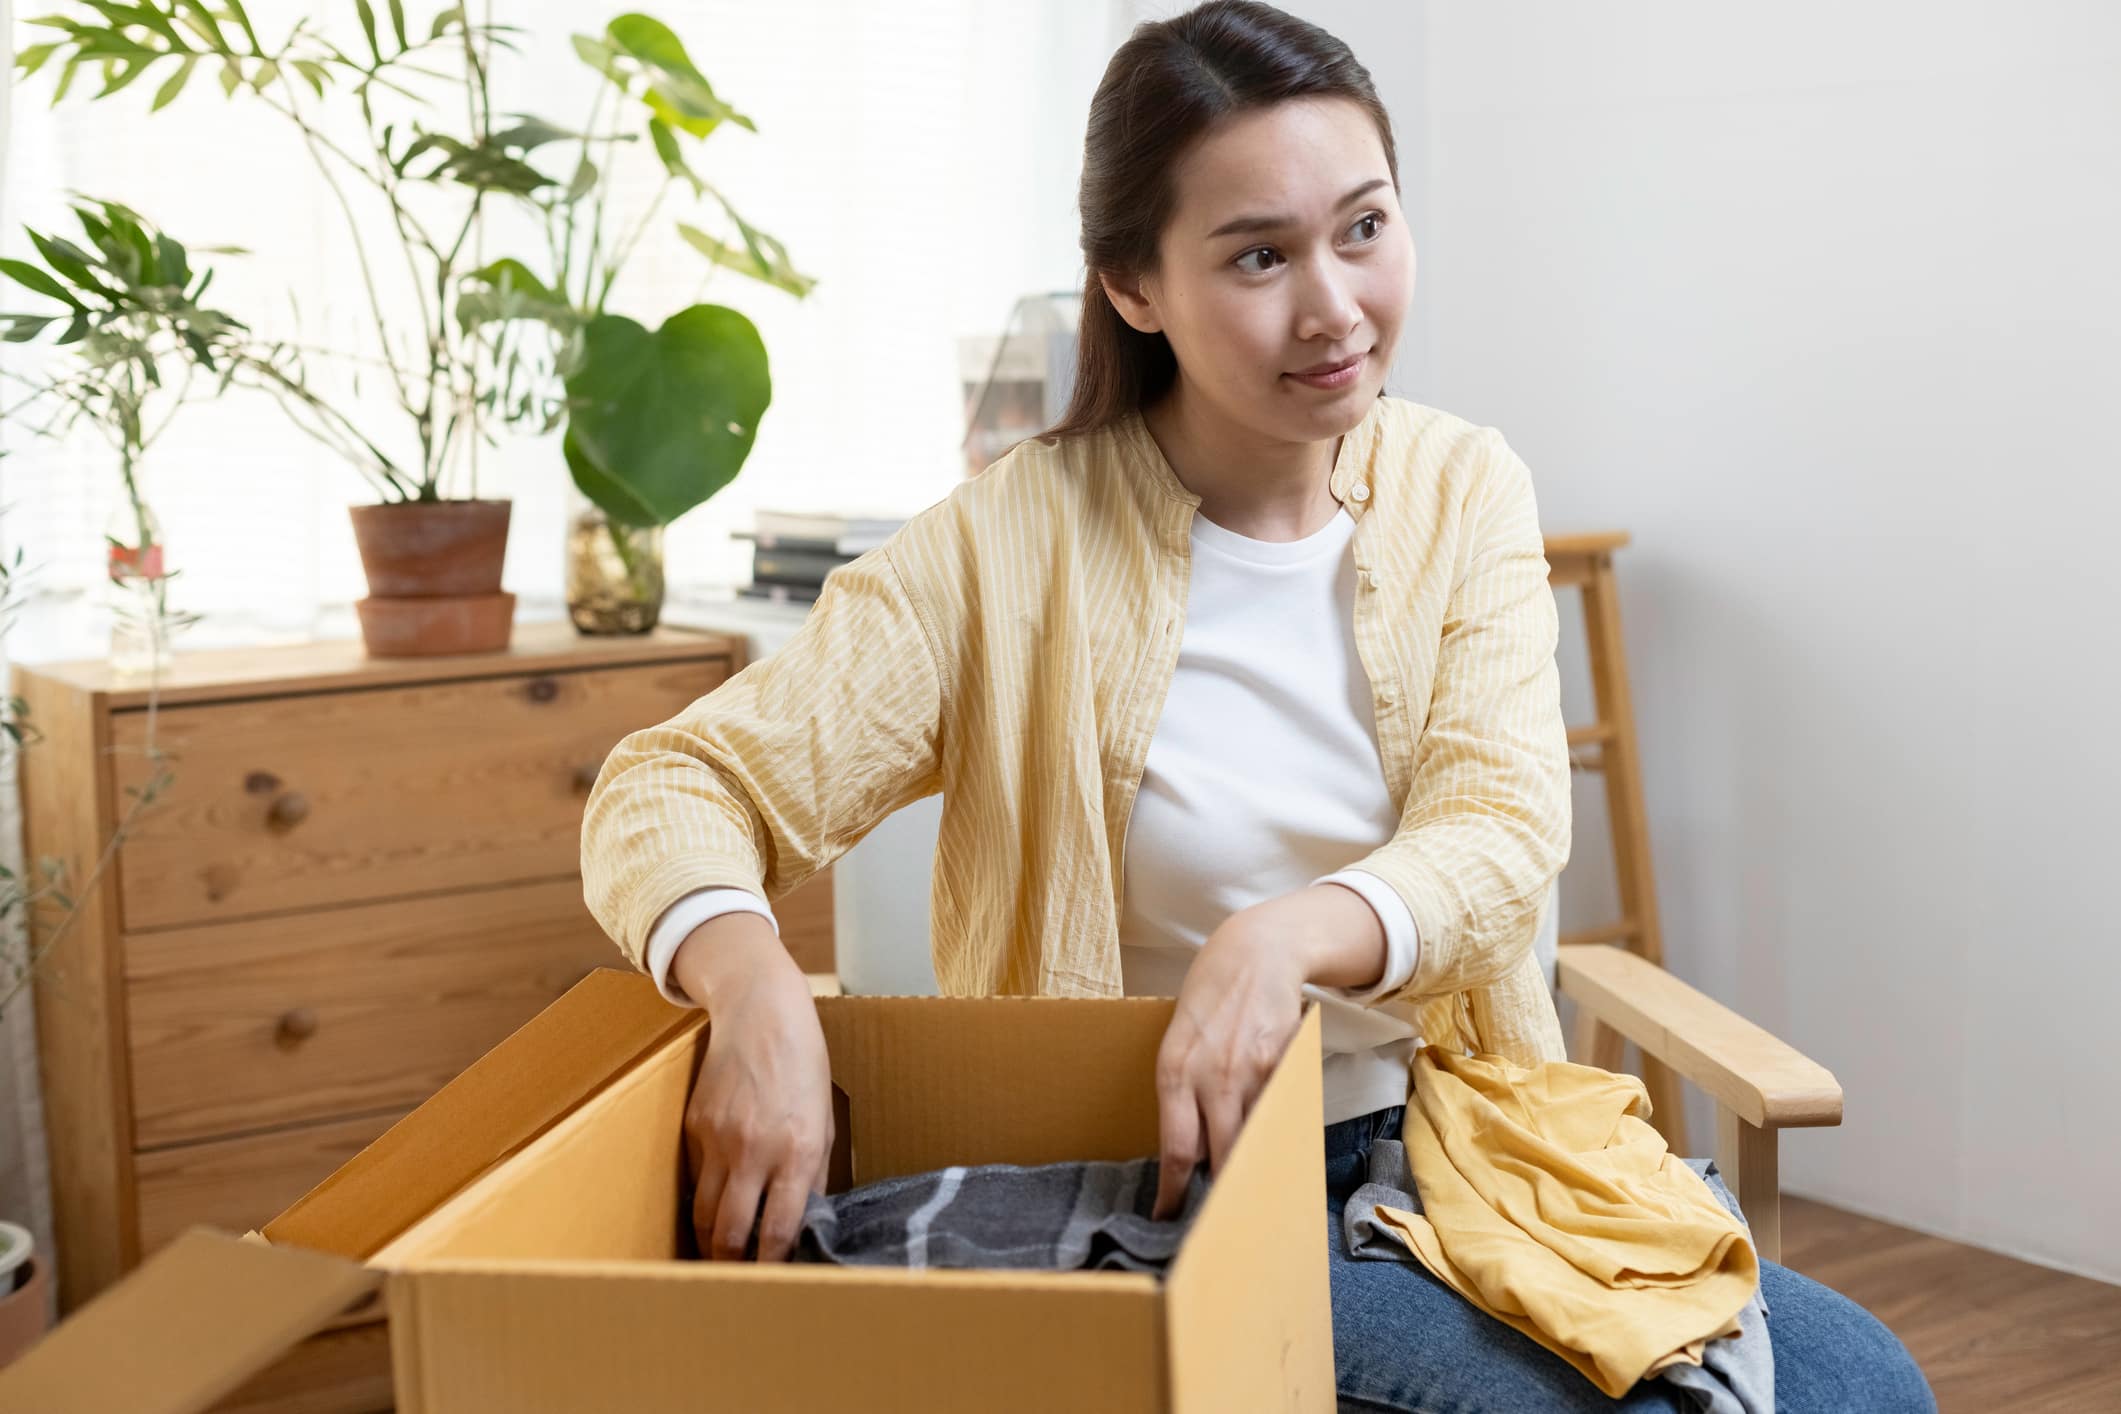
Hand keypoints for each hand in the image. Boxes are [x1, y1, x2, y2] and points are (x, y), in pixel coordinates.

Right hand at [671, 915, 835, 1261]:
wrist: (761, 1011)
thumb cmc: (803, 1064)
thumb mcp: (823, 1120)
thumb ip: (812, 1174)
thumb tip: (802, 1222)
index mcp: (797, 1151)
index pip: (777, 1231)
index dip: (770, 1266)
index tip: (769, 1283)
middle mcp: (754, 1150)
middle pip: (729, 1234)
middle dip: (730, 1266)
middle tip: (734, 1280)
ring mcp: (718, 1139)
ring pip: (704, 1212)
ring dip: (709, 1240)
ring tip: (718, 1254)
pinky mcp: (693, 1126)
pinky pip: (695, 1177)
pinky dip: (703, 1195)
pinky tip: (714, 1200)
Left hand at [1150, 908, 1308, 1218]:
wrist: (1256, 953)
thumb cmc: (1210, 1001)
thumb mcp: (1178, 1042)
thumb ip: (1181, 1092)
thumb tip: (1188, 1153)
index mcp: (1173, 1073)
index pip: (1176, 1152)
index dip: (1174, 1194)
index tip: (1169, 1219)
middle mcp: (1211, 1077)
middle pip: (1219, 1158)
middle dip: (1218, 1194)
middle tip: (1214, 1219)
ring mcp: (1252, 1074)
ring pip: (1253, 1142)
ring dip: (1249, 1168)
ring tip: (1246, 1192)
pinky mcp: (1285, 1068)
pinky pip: (1280, 1117)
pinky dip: (1277, 1136)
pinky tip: (1275, 1147)